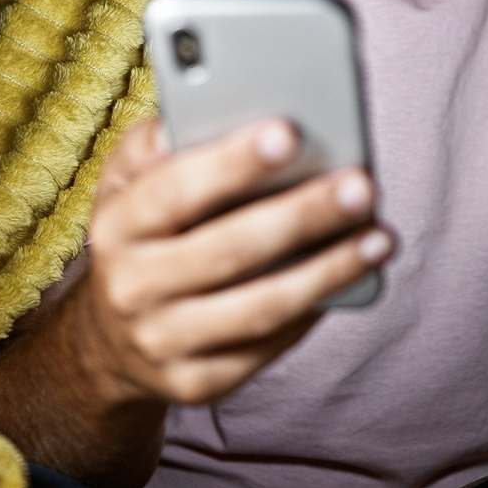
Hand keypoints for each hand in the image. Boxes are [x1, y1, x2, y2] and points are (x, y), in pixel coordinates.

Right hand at [66, 115, 392, 408]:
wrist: (109, 337)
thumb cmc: (144, 232)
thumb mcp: (128, 182)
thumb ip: (160, 142)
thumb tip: (215, 104)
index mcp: (116, 224)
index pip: (175, 189)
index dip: (232, 162)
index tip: (289, 131)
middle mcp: (131, 287)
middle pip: (228, 250)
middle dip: (301, 215)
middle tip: (360, 186)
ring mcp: (162, 341)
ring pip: (258, 308)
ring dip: (327, 271)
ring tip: (379, 237)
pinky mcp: (195, 383)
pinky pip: (267, 347)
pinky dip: (314, 310)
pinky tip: (353, 276)